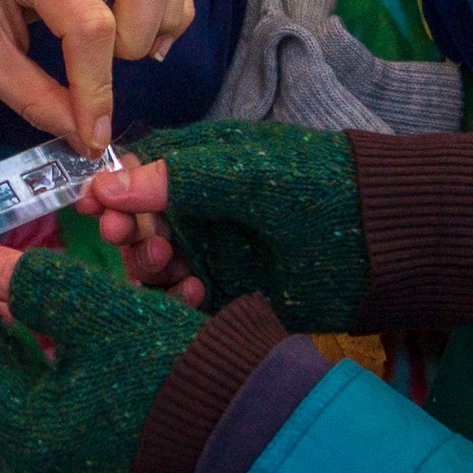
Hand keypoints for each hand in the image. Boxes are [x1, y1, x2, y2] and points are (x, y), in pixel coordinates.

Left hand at [0, 244, 199, 472]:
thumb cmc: (166, 361)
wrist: (242, 415)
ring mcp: (52, 463)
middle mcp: (26, 459)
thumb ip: (22, 280)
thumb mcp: (93, 307)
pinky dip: (22, 366)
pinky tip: (38, 326)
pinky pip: (25, 410)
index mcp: (20, 432)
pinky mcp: (77, 456)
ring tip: (7, 293)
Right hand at [85, 122, 367, 331]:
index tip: (91, 208)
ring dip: (148, 267)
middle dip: (126, 232)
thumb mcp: (244, 172)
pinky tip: (196, 293)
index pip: (137, 174)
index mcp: (199, 167)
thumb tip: (104, 185)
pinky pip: (183, 304)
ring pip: (154, 267)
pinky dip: (178, 302)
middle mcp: (199, 211)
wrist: (381, 241)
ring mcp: (212, 254)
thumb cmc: (315, 186)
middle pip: (137, 225)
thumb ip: (178, 178)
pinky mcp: (228, 296)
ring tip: (168, 264)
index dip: (110, 191)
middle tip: (130, 240)